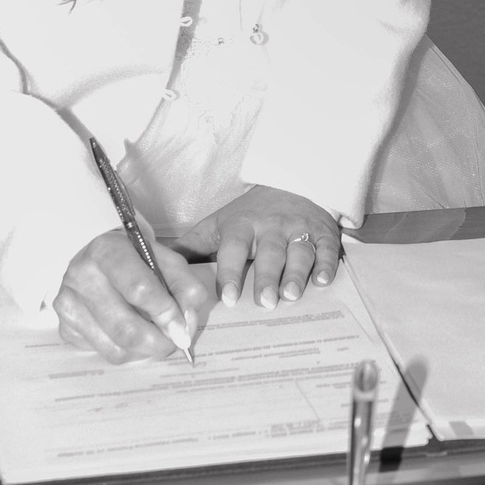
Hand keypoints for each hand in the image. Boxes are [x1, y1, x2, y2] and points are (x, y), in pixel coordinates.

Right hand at [54, 229, 215, 363]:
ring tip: (155, 337)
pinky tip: (131, 333)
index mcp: (106, 251)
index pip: (139, 290)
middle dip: (158, 342)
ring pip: (115, 348)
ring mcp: (68, 304)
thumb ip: (184, 286)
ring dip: (144, 350)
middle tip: (175, 343)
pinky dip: (126, 351)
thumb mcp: (165, 260)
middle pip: (125, 328)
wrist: (99, 259)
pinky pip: (103, 353)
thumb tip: (186, 325)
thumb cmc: (136, 260)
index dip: (166, 313)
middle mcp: (80, 276)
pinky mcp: (65, 328)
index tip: (182, 330)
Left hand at [181, 187, 341, 306]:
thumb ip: (192, 246)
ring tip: (292, 295)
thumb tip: (156, 266)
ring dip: (297, 273)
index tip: (230, 297)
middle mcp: (272, 227)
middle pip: (269, 252)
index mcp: (242, 225)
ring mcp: (300, 229)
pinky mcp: (324, 233)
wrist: (294, 183)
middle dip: (267, 276)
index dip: (231, 272)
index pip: (233, 248)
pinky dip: (328, 264)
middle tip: (265, 302)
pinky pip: (328, 248)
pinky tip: (324, 280)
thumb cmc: (251, 214)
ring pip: (299, 251)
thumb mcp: (219, 224)